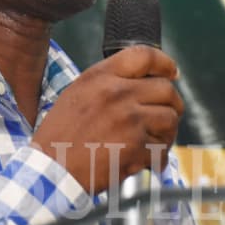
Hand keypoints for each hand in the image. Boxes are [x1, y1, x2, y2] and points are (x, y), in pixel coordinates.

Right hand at [32, 45, 183, 194]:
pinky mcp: (136, 146)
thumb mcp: (77, 94)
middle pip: (166, 89)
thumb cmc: (60, 136)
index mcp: (100, 77)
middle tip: (166, 116)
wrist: (52, 169)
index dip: (165, 63)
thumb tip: (141, 82)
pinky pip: (161, 148)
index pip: (145, 56)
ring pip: (170, 119)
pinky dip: (157, 158)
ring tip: (154, 142)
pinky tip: (144, 161)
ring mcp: (129, 119)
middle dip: (172, 105)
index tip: (172, 73)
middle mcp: (116, 93)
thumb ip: (107, 83)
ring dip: (167, 133)